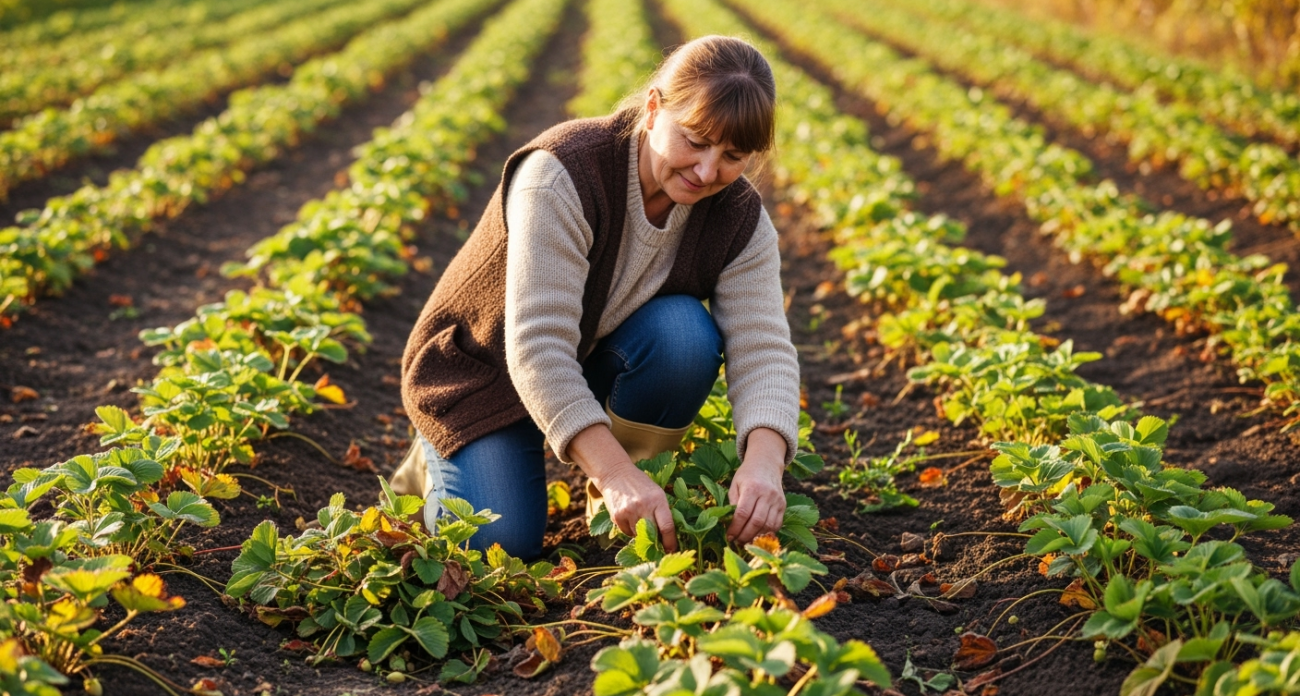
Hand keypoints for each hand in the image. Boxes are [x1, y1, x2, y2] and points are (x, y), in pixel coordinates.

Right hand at [568, 423, 677, 551]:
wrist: (616, 473)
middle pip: (653, 535)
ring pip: (638, 536)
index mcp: (658, 499)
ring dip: (641, 535)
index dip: (670, 542)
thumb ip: (662, 511)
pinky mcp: (617, 516)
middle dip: (656, 542)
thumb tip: (668, 535)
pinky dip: (629, 530)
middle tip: (657, 545)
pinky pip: (626, 533)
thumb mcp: (656, 492)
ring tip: (640, 521)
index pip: (667, 526)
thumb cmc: (640, 484)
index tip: (672, 550)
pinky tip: (629, 517)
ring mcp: (629, 512)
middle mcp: (643, 506)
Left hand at [726, 427, 786, 543]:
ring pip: (768, 526)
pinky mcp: (783, 505)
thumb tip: (729, 523)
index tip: (729, 536)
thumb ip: (732, 502)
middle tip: (736, 541)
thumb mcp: (735, 484)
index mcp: (752, 487)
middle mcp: (767, 494)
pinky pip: (777, 524)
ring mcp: (777, 500)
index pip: (743, 513)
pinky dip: (767, 533)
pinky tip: (757, 535)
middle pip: (756, 522)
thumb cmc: (747, 475)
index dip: (735, 528)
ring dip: (756, 537)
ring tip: (746, 540)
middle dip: (745, 535)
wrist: (766, 464)